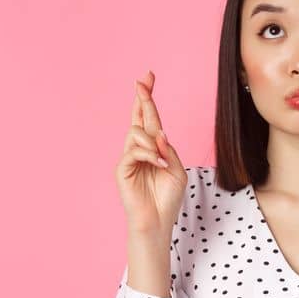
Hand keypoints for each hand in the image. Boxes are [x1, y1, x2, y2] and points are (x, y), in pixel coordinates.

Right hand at [116, 70, 186, 234]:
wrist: (157, 220)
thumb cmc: (168, 197)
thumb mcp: (176, 170)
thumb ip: (169, 150)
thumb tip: (160, 134)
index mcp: (154, 147)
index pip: (150, 118)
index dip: (148, 98)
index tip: (148, 76)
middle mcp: (139, 148)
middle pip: (138, 116)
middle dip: (142, 97)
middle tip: (142, 79)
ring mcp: (129, 157)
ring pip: (136, 133)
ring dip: (153, 144)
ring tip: (162, 162)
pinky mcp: (121, 169)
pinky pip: (133, 152)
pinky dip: (149, 155)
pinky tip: (159, 165)